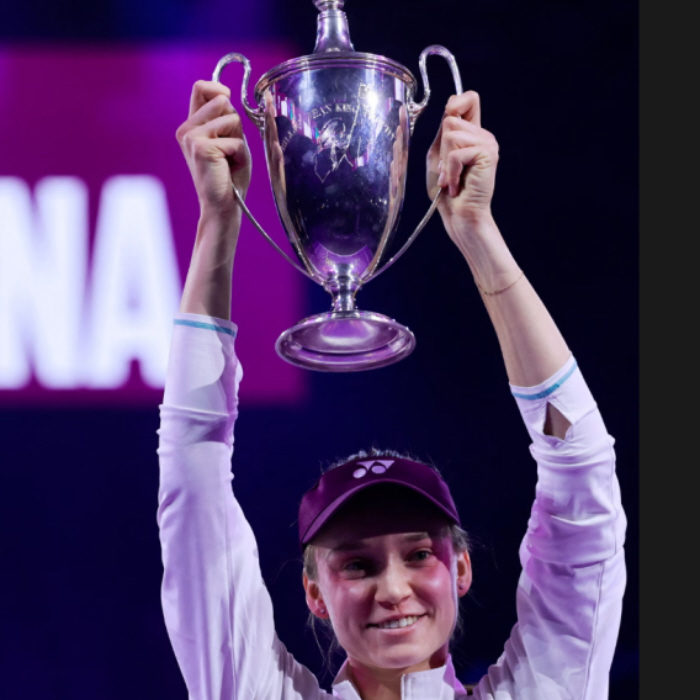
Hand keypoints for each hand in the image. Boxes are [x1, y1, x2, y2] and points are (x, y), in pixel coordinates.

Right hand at [176, 80, 251, 219]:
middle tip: (229, 148)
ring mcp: (191, 137)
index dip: (219, 89)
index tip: (228, 103)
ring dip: (239, 140)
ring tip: (229, 159)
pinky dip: (240, 155)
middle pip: (222, 100)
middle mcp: (186, 129)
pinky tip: (229, 168)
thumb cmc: (229, 176)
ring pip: (231, 118)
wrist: (223, 206)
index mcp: (191, 125)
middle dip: (235, 123)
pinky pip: (236, 141)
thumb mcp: (229, 140)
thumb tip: (224, 94)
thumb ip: (225, 118)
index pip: (201, 87)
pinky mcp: (201, 147)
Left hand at [426, 91, 498, 234]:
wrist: (459, 216)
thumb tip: (451, 104)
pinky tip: (457, 185)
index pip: (470, 98)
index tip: (447, 121)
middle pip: (450, 118)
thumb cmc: (447, 191)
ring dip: (445, 163)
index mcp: (473, 133)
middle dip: (441, 148)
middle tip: (447, 171)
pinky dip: (450, 172)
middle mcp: (483, 135)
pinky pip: (456, 153)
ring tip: (451, 179)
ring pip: (451, 134)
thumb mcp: (438, 156)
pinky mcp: (487, 154)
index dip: (456, 103)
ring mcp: (488, 143)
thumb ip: (444, 132)